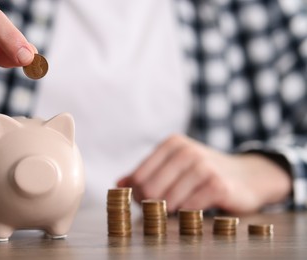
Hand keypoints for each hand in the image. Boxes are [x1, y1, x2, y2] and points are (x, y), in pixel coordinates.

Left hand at [117, 134, 291, 213]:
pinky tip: (193, 210)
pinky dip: (187, 214)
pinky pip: (189, 208)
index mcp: (172, 144)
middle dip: (151, 204)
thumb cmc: (204, 172)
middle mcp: (186, 151)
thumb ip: (146, 174)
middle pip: (149, 189)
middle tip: (161, 208)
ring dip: (169, 211)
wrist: (248, 176)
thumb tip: (119, 184)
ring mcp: (203, 167)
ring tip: (178, 208)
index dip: (137, 194)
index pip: (138, 176)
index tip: (145, 201)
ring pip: (167, 200)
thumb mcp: (175, 166)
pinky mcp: (217, 185)